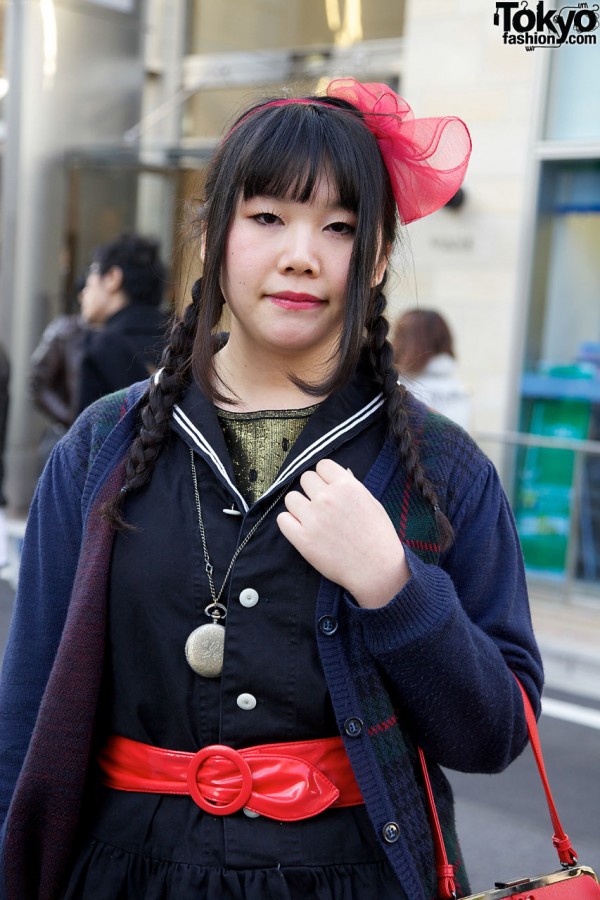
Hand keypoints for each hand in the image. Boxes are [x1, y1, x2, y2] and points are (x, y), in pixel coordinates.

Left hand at [277, 459, 409, 607]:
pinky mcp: (302, 538)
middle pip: (305, 478)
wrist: (377, 569)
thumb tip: (341, 472)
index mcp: (347, 486)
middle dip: (312, 490)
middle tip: (321, 505)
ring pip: (290, 497)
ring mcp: (313, 518)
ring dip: (299, 506)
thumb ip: (353, 486)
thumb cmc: (378, 537)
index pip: (322, 465)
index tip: (328, 488)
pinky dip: (289, 523)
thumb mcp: (372, 503)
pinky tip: (301, 529)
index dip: (325, 477)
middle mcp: (327, 498)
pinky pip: (282, 519)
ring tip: (311, 518)